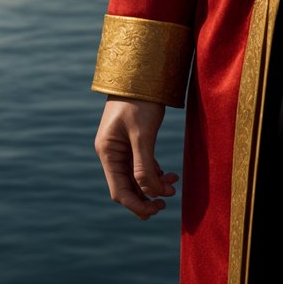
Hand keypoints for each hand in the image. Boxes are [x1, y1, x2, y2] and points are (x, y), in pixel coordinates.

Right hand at [94, 97, 177, 219]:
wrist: (141, 73)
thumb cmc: (140, 101)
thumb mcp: (143, 133)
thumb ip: (143, 164)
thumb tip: (149, 192)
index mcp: (108, 152)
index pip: (119, 190)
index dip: (136, 205)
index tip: (156, 210)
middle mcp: (111, 153)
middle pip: (126, 187)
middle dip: (146, 198)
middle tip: (167, 203)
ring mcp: (121, 147)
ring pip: (135, 177)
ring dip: (153, 185)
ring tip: (173, 186)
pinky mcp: (132, 140)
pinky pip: (141, 165)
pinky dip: (154, 173)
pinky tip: (169, 175)